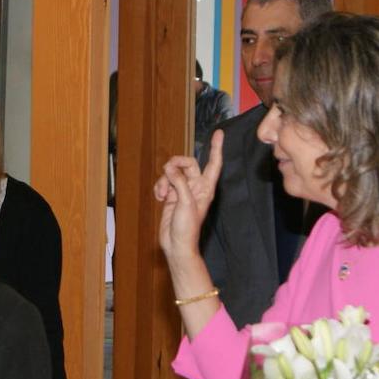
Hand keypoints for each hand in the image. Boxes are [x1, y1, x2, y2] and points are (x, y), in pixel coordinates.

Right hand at [154, 130, 222, 262]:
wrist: (176, 244)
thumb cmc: (187, 228)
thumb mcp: (185, 202)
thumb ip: (179, 182)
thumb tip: (169, 169)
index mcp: (206, 187)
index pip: (214, 163)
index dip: (216, 148)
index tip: (218, 133)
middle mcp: (196, 187)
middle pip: (187, 163)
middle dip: (176, 165)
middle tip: (168, 172)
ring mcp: (183, 191)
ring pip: (172, 173)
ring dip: (164, 180)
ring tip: (163, 193)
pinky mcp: (172, 196)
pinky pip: (164, 183)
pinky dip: (159, 187)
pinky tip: (160, 197)